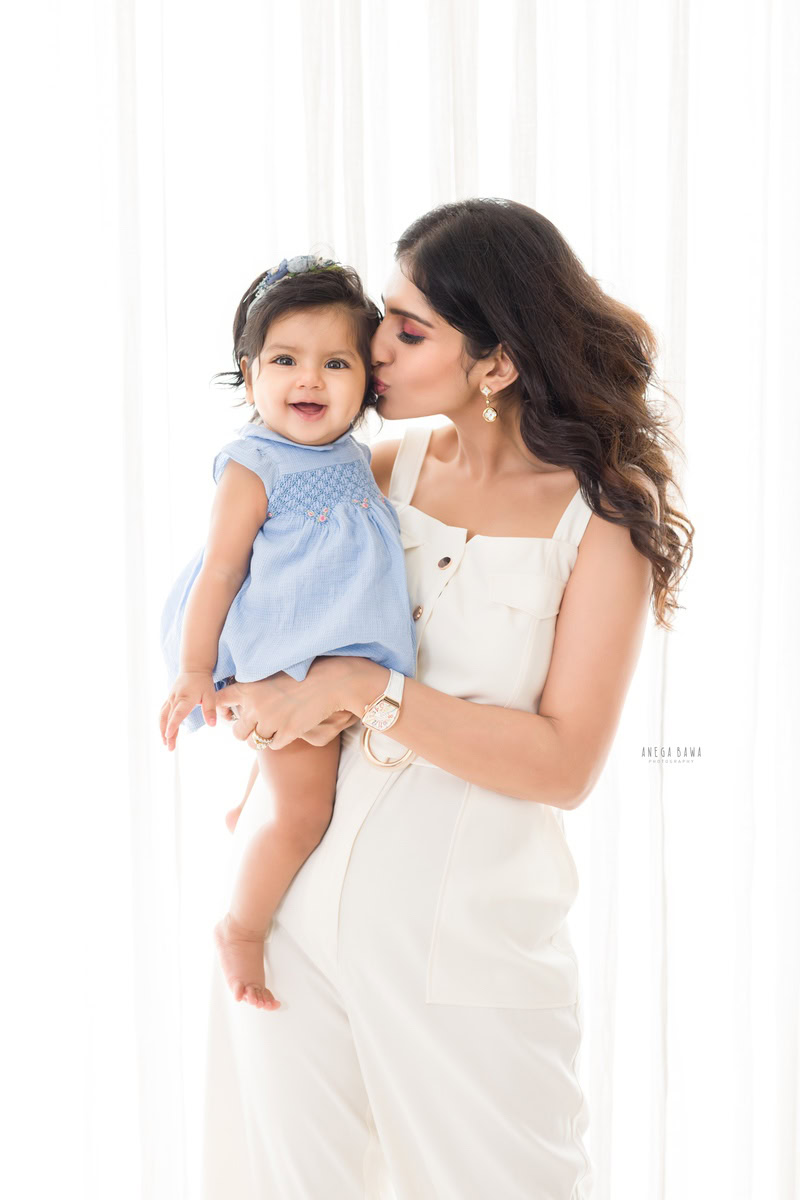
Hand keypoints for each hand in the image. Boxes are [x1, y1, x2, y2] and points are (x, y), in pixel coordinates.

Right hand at [160, 670, 217, 749]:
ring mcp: (170, 699)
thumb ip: (210, 710)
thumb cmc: (203, 682)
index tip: (168, 736)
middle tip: (169, 748)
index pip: (177, 714)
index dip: (173, 725)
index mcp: (185, 698)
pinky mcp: (169, 699)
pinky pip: (162, 712)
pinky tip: (164, 731)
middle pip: (168, 719)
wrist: (193, 668)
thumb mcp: (210, 695)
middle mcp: (175, 699)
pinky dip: (162, 723)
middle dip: (167, 734)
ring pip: (162, 716)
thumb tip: (212, 725)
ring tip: (165, 742)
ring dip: (162, 730)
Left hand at [214, 657, 368, 751]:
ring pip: (253, 743)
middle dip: (245, 732)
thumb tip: (237, 706)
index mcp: (249, 688)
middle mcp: (256, 706)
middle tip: (255, 728)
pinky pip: (272, 746)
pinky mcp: (287, 732)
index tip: (228, 714)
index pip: (219, 702)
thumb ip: (252, 689)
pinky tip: (287, 731)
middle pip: (236, 732)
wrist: (330, 682)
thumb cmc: (302, 676)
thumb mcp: (271, 675)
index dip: (220, 711)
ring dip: (260, 740)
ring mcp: (271, 721)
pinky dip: (278, 741)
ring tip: (270, 732)